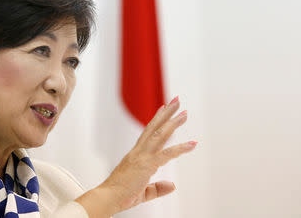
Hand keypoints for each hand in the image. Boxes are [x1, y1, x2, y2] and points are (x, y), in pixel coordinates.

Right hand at [75, 96, 196, 216]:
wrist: (108, 198)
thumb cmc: (119, 195)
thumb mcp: (143, 192)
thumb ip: (157, 188)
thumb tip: (171, 186)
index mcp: (136, 155)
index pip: (147, 132)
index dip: (156, 119)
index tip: (163, 107)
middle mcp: (139, 151)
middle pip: (154, 127)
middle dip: (166, 113)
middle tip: (176, 100)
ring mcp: (142, 156)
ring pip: (161, 134)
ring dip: (173, 122)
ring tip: (184, 113)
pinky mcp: (147, 164)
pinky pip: (167, 154)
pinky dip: (181, 148)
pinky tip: (192, 143)